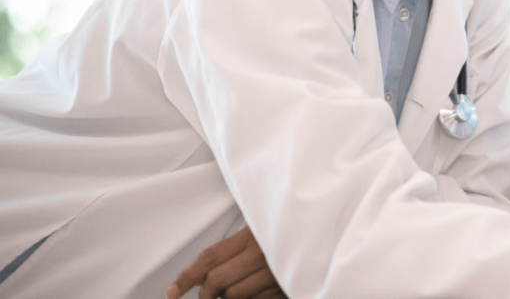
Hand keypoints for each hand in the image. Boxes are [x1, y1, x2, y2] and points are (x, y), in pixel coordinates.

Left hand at [166, 226, 285, 298]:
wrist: (324, 232)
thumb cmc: (289, 231)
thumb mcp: (258, 234)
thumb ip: (230, 252)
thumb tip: (200, 274)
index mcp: (253, 236)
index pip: (209, 257)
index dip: (186, 276)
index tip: (171, 292)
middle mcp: (262, 253)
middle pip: (218, 281)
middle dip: (208, 293)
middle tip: (209, 294)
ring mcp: (275, 272)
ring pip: (234, 296)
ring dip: (230, 298)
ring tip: (239, 289)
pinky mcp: (285, 287)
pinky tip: (253, 293)